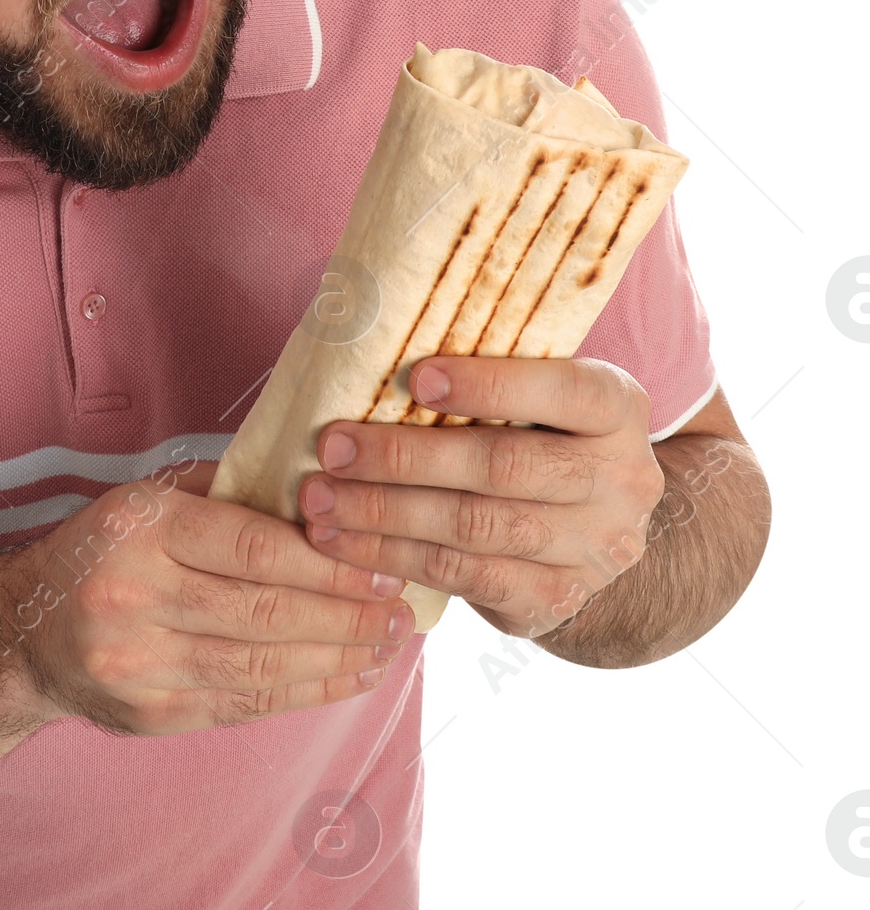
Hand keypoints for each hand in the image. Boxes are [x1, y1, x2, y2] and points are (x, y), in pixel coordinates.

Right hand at [14, 458, 414, 735]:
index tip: (378, 565)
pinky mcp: (156, 715)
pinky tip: (347, 676)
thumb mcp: (145, 497)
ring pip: (263, 667)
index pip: (252, 549)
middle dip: (345, 615)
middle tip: (399, 611)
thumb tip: (314, 485)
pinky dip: (307, 692)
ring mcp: (144, 666)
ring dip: (338, 659)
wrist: (24, 634)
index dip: (326, 562)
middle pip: (265, 612)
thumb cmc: (102, 550)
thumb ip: (223, 489)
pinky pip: (248, 704)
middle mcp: (137, 600)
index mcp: (140, 532)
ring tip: (387, 645)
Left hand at [297, 358, 665, 639]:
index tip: (413, 379)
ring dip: (384, 513)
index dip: (489, 386)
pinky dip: (392, 557)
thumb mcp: (540, 391)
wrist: (596, 527)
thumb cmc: (541, 430)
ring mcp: (593, 551)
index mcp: (619, 408)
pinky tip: (341, 542)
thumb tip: (380, 341)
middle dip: (406, 458)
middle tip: (333, 447)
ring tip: (320, 499)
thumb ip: (490, 368)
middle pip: (504, 468)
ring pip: (474, 529)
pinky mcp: (553, 600)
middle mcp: (621, 482)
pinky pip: (462, 577)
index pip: (563, 392)